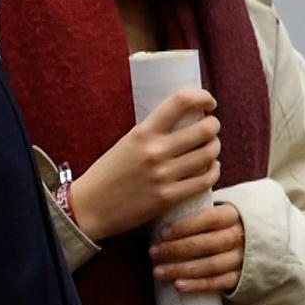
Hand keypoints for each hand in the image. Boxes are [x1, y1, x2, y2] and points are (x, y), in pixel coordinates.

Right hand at [69, 88, 220, 240]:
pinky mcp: (168, 197)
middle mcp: (155, 151)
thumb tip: (186, 119)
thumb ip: (153, 132)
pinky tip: (210, 168)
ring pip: (209, 154)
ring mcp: (163, 176)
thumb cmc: (108, 172)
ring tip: (210, 147)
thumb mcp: (127, 142)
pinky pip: (205, 181)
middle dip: (214, 125)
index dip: (202, 97)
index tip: (208, 101)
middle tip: (211, 126)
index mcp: (143, 132)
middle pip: (204, 129)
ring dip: (215, 147)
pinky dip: (213, 171)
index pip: (181, 101)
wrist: (89, 208)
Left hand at [151, 202, 244, 293]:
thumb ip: (192, 210)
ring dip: (182, 270)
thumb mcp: (212, 211)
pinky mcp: (240, 277)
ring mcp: (241, 258)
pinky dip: (198, 285)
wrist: (247, 241)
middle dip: (178, 249)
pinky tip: (178, 286)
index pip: (210, 219)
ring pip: (212, 266)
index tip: (163, 233)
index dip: (186, 226)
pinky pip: (219, 283)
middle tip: (153, 252)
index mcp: (232, 215)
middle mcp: (239, 237)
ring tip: (158, 272)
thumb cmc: (217, 225)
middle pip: (209, 243)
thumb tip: (158, 209)